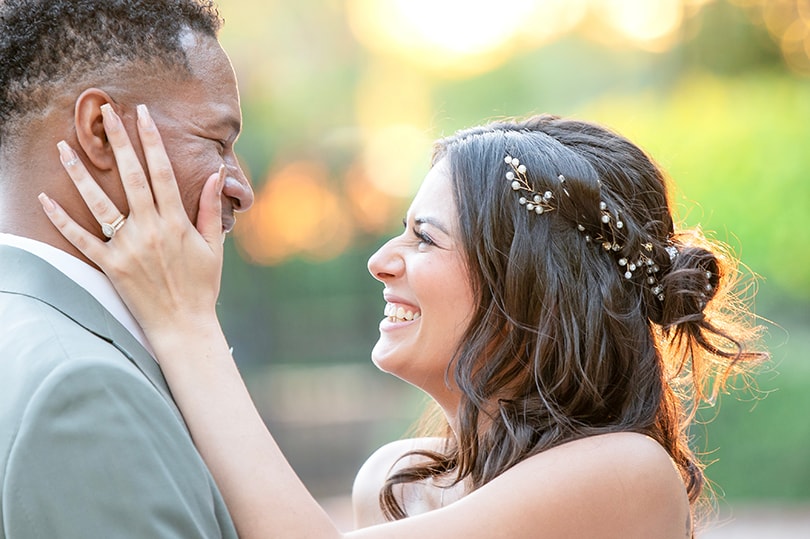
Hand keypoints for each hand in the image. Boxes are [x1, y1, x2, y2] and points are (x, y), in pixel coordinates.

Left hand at [39, 103, 224, 336]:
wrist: (183, 326)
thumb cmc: (202, 286)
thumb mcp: (213, 246)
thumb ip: (210, 209)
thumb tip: (216, 175)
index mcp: (176, 223)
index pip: (162, 173)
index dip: (152, 142)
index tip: (142, 116)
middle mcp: (150, 230)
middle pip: (131, 178)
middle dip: (118, 143)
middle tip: (105, 113)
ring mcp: (127, 248)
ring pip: (99, 204)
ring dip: (80, 174)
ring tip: (63, 147)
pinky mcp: (110, 266)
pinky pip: (81, 240)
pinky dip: (61, 220)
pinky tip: (45, 199)